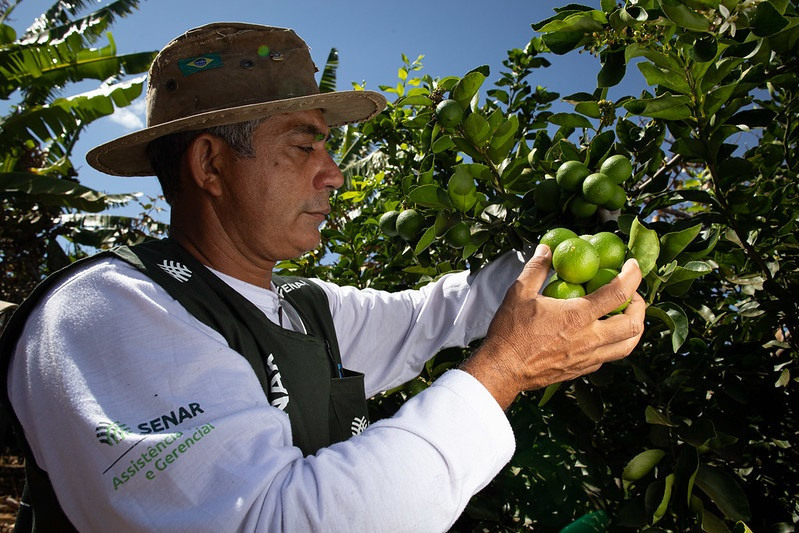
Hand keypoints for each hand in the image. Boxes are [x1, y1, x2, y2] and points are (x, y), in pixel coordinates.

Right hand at [461, 244, 644, 409]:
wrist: (503, 369)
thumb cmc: (510, 332)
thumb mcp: (519, 293)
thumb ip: (537, 269)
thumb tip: (546, 250)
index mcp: (577, 316)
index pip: (619, 293)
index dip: (632, 276)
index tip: (632, 266)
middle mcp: (589, 339)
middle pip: (633, 324)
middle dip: (640, 306)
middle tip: (631, 295)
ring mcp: (588, 357)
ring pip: (627, 345)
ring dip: (633, 328)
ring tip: (626, 315)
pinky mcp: (582, 369)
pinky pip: (609, 356)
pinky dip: (614, 343)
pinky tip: (603, 334)